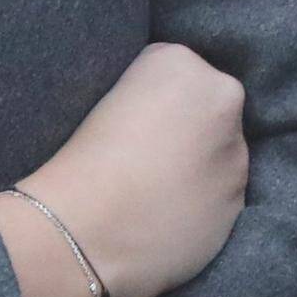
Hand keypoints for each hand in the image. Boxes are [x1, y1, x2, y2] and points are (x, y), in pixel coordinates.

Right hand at [0, 41, 248, 296]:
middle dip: (189, 137)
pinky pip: (219, 204)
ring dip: (198, 178)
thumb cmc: (61, 169)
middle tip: (142, 168)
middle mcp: (220, 100)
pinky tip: (161, 226)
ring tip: (148, 202)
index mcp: (177, 61)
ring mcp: (234, 156)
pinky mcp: (236, 206)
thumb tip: (149, 115)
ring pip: (220, 161)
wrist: (71, 236)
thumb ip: (137, 100)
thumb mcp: (93, 102)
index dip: (156, 106)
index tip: (129, 129)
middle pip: (211, 113)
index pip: (181, 72)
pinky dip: (198, 214)